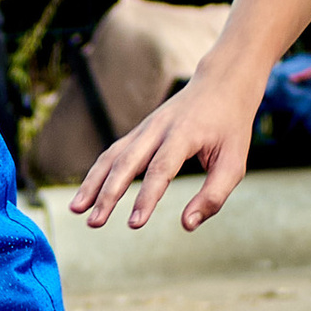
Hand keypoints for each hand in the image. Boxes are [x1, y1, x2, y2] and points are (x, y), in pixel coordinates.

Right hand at [71, 52, 267, 234]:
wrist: (220, 85)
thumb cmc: (230, 129)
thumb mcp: (234, 163)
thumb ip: (213, 196)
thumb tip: (187, 225)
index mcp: (184, 134)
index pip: (160, 169)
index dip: (146, 197)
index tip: (134, 224)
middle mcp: (158, 129)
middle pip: (126, 162)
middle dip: (108, 194)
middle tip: (94, 223)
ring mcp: (144, 128)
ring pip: (112, 156)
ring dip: (92, 184)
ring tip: (76, 210)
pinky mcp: (138, 133)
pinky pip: (112, 153)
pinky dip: (97, 174)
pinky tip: (86, 196)